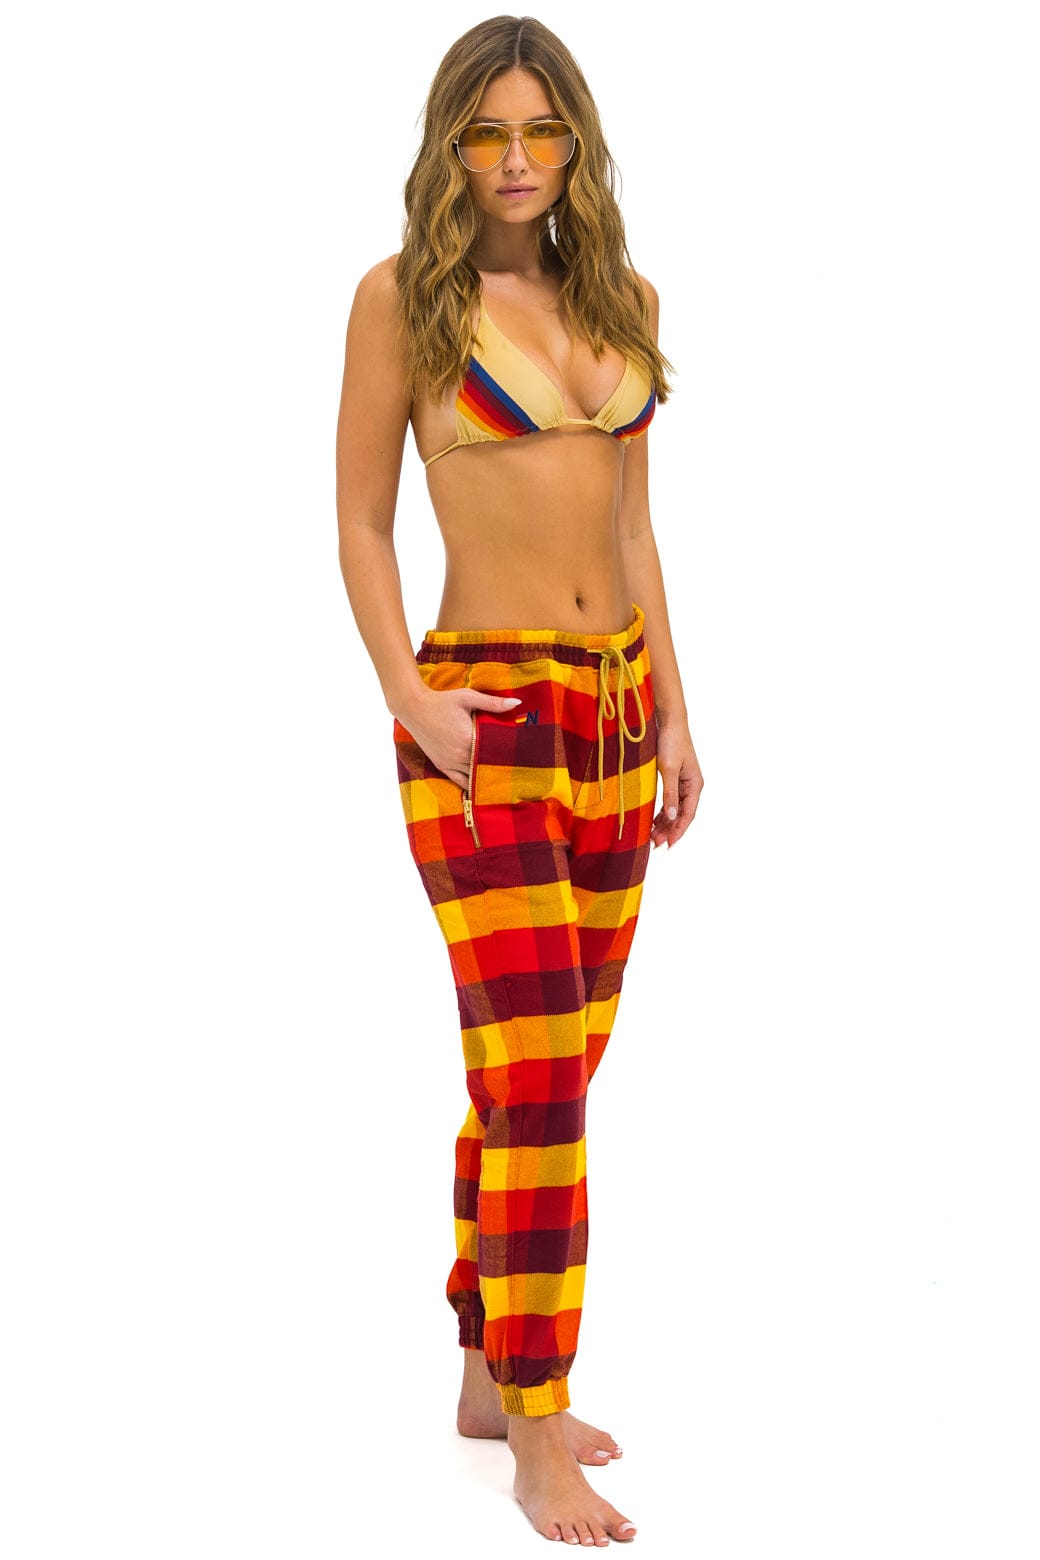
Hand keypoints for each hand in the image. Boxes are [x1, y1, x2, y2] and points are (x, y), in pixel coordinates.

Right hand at [399, 687, 521, 789]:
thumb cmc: (442, 701)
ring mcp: (450, 762)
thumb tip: (517, 702)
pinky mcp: (442, 766)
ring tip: (505, 780)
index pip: (495, 751)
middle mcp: (460, 755)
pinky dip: (471, 785)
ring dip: (487, 776)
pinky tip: (482, 789)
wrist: (414, 708)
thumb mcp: (468, 697)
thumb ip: (493, 703)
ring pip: (475, 776)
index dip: (509, 753)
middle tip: (517, 769)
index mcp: (469, 738)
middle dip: (500, 766)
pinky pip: (460, 781)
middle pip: (486, 765)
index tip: (522, 754)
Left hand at [651, 721, 702, 849]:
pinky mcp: (675, 778)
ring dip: (665, 823)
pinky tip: (653, 821)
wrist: (669, 721)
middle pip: (681, 815)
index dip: (678, 831)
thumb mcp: (668, 769)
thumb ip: (670, 794)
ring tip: (652, 837)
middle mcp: (692, 786)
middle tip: (654, 845)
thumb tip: (671, 817)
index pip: (688, 815)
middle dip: (669, 830)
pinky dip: (662, 812)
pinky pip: (670, 801)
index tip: (668, 845)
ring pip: (675, 810)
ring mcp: (684, 783)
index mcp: (695, 785)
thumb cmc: (670, 742)